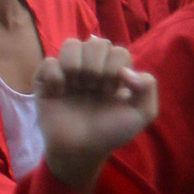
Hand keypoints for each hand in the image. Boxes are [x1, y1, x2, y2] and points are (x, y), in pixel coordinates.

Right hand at [34, 36, 159, 193]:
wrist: (81, 150)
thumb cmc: (111, 132)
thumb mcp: (141, 113)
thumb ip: (148, 87)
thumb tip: (127, 70)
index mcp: (114, 71)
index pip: (118, 50)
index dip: (116, 68)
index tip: (112, 91)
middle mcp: (91, 67)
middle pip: (96, 42)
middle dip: (98, 66)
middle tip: (95, 89)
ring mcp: (68, 72)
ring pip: (71, 44)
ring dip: (77, 65)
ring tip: (79, 87)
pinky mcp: (45, 80)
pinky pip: (49, 62)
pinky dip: (56, 76)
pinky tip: (60, 93)